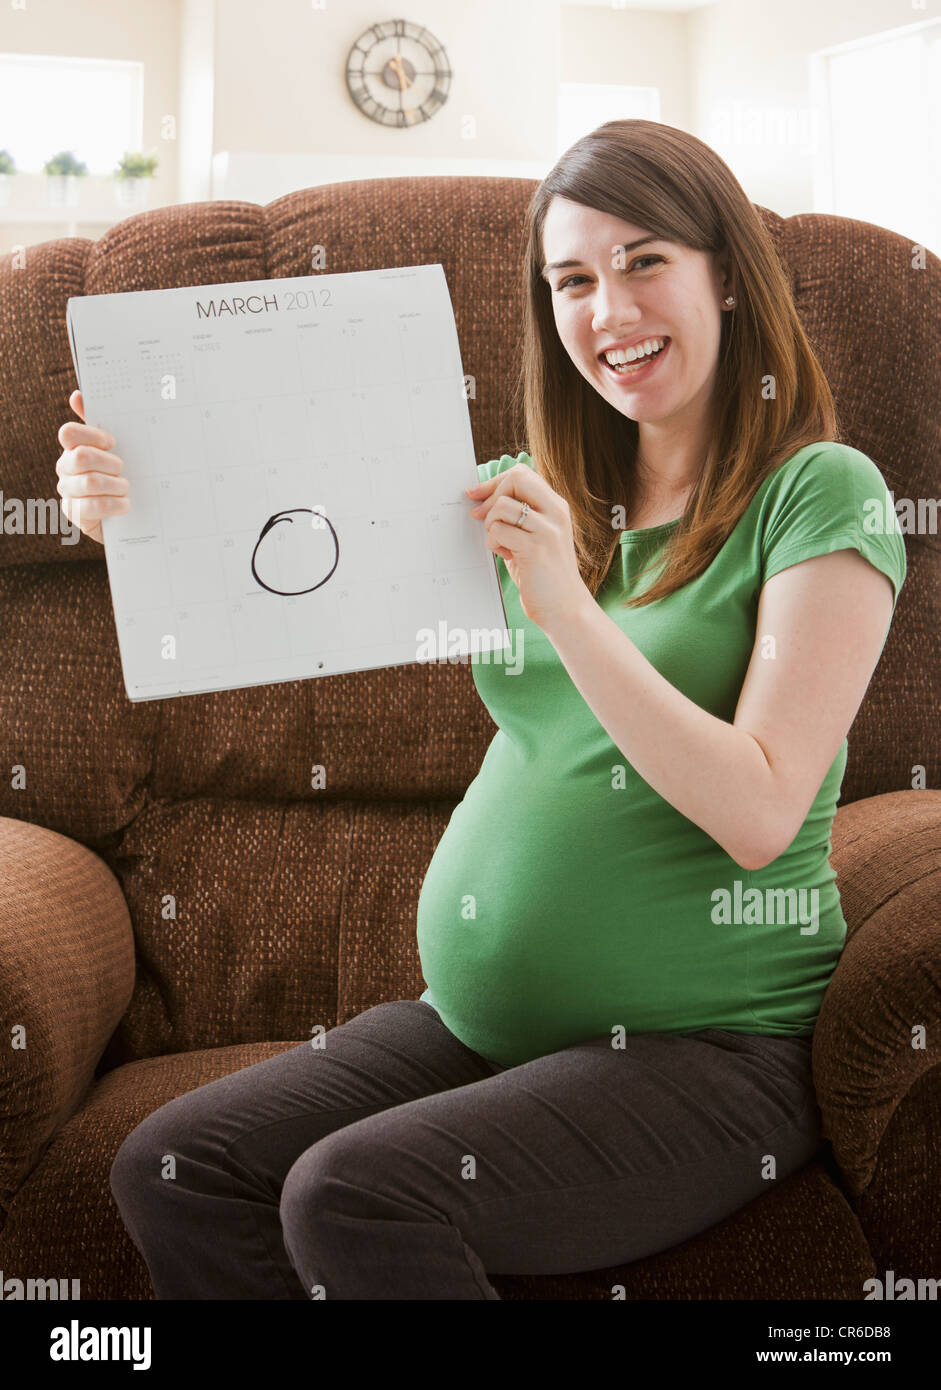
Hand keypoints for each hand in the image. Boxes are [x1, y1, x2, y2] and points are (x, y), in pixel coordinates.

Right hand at [56, 389, 129, 543]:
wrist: (123, 512)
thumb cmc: (118, 474)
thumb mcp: (115, 449)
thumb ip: (99, 423)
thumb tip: (77, 395)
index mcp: (73, 447)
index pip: (69, 433)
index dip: (92, 436)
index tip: (113, 443)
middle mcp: (64, 466)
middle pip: (82, 457)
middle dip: (110, 464)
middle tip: (123, 470)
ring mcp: (67, 489)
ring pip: (90, 482)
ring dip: (116, 485)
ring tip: (126, 488)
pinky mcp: (73, 512)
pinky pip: (94, 506)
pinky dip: (115, 504)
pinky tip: (125, 504)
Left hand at [466, 462, 590, 630]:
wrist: (565, 608)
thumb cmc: (544, 575)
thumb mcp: (535, 537)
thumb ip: (517, 517)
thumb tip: (480, 500)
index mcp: (556, 507)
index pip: (523, 474)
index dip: (495, 482)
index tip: (476, 494)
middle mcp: (556, 512)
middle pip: (516, 479)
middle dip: (491, 496)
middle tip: (479, 517)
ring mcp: (547, 529)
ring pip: (502, 506)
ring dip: (491, 525)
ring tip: (501, 544)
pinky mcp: (535, 547)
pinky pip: (499, 531)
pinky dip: (493, 543)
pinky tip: (505, 556)